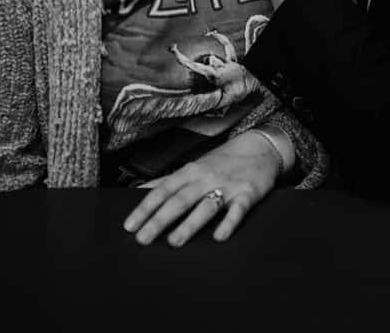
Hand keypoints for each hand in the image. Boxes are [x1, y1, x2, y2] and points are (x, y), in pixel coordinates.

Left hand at [123, 131, 281, 245]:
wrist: (260, 148)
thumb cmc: (221, 161)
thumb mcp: (193, 167)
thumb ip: (169, 181)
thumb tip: (140, 190)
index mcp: (190, 172)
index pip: (162, 190)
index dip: (145, 207)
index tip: (129, 225)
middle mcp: (205, 178)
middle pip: (179, 200)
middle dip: (159, 220)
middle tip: (143, 239)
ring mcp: (227, 186)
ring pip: (204, 206)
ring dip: (189, 224)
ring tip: (174, 242)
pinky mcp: (248, 194)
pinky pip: (237, 210)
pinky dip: (228, 223)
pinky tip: (218, 237)